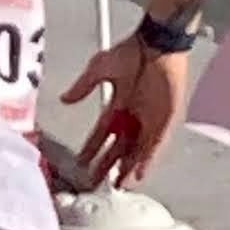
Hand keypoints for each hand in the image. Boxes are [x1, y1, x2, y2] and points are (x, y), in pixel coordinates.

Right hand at [62, 38, 188, 191]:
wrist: (157, 44)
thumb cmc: (131, 51)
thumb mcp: (99, 68)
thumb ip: (83, 86)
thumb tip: (64, 99)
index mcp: (117, 104)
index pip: (102, 133)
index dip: (91, 149)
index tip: (81, 161)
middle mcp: (133, 116)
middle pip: (118, 147)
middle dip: (107, 165)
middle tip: (97, 182)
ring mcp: (149, 120)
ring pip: (137, 151)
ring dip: (128, 168)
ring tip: (118, 185)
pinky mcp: (164, 120)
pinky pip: (155, 145)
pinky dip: (147, 160)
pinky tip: (139, 173)